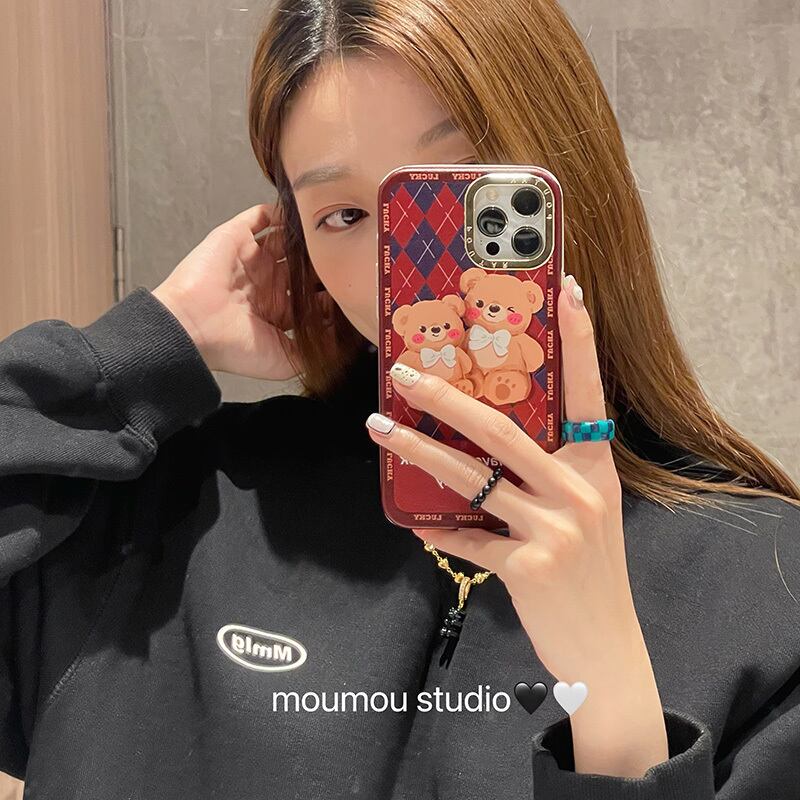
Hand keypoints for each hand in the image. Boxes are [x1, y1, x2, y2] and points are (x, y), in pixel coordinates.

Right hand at [152, 203, 331, 379]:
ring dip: (305, 236)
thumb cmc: (233, 348)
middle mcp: (265, 283)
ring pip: (286, 240)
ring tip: (328, 230)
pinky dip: (280, 213)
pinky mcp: (236, 238)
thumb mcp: (284, 361)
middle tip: (347, 253)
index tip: (353, 285)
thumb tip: (343, 341)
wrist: (193, 328)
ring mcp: (251, 259)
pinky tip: (300, 213)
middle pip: (303, 266)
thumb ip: (314, 350)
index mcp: (276, 311)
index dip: (332, 291)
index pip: (312, 296)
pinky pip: (261, 217)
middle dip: (324, 260)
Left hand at [365, 274, 667, 777]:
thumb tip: (484, 450)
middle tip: (405, 372)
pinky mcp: (530, 566)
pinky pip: (468, 538)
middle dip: (449, 397)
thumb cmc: (592, 576)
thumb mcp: (586, 514)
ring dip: (420, 451)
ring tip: (380, 429)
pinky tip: (415, 524)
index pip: (589, 391)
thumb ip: (548, 477)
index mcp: (596, 467)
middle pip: (505, 430)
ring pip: (473, 478)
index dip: (579, 341)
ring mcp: (556, 528)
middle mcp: (579, 489)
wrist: (607, 652)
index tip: (565, 290)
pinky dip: (441, 530)